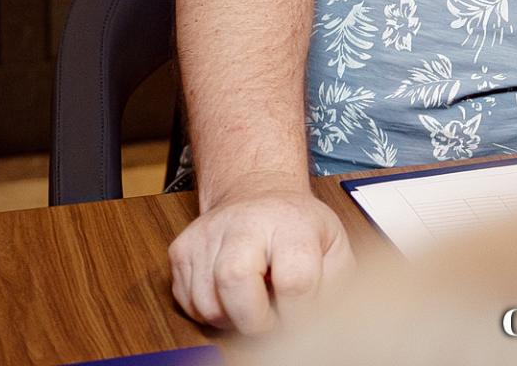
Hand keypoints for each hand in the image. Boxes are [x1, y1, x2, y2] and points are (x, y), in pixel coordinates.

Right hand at [168, 187, 354, 332]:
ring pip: (207, 303)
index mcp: (291, 223)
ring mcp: (207, 234)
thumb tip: (323, 322)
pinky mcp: (181, 249)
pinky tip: (230, 294)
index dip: (298, 313)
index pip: (294, 279)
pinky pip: (188, 303)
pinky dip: (211, 311)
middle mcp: (244, 223)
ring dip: (232, 318)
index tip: (299, 316)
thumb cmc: (297, 226)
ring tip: (252, 301)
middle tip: (269, 320)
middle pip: (235, 281)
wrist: (258, 193)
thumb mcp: (333, 245)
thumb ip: (335, 284)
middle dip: (253, 320)